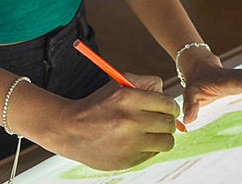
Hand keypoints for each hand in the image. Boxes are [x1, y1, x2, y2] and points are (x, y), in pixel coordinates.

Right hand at [51, 72, 178, 170]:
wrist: (70, 130)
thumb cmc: (98, 105)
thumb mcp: (117, 85)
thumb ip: (144, 82)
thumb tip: (166, 93)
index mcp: (128, 98)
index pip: (168, 103)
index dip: (171, 107)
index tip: (168, 109)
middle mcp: (130, 121)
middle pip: (169, 123)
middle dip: (169, 122)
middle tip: (161, 121)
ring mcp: (129, 143)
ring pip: (167, 141)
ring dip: (163, 137)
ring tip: (152, 133)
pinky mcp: (127, 159)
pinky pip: (153, 154)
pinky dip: (149, 148)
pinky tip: (136, 142)